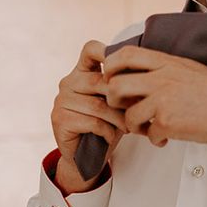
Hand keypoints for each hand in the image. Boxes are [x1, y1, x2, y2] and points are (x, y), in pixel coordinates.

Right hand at [51, 40, 127, 193]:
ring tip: (128, 126)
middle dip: (122, 98)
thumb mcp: (118, 102)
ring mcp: (61, 99)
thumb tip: (146, 75)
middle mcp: (69, 81)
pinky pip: (92, 121)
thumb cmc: (107, 124)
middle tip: (136, 111)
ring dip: (118, 118)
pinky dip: (107, 131)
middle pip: (100, 80)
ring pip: (98, 104)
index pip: (91, 49)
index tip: (124, 64)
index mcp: (82, 71)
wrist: (87, 156)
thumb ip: (124, 86)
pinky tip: (110, 136)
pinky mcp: (59, 119)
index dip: (106, 51)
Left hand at [102, 45, 206, 156]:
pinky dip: (156, 139)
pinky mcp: (168, 122)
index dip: (111, 65)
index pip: (125, 55)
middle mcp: (161, 78)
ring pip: (128, 116)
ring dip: (134, 126)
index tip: (112, 77)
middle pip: (115, 86)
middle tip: (125, 108)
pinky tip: (167, 137)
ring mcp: (163, 100)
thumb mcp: (187, 68)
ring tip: (147, 127)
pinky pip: (148, 135)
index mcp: (166, 62)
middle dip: (114, 101)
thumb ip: (162, 67)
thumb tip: (136, 72)